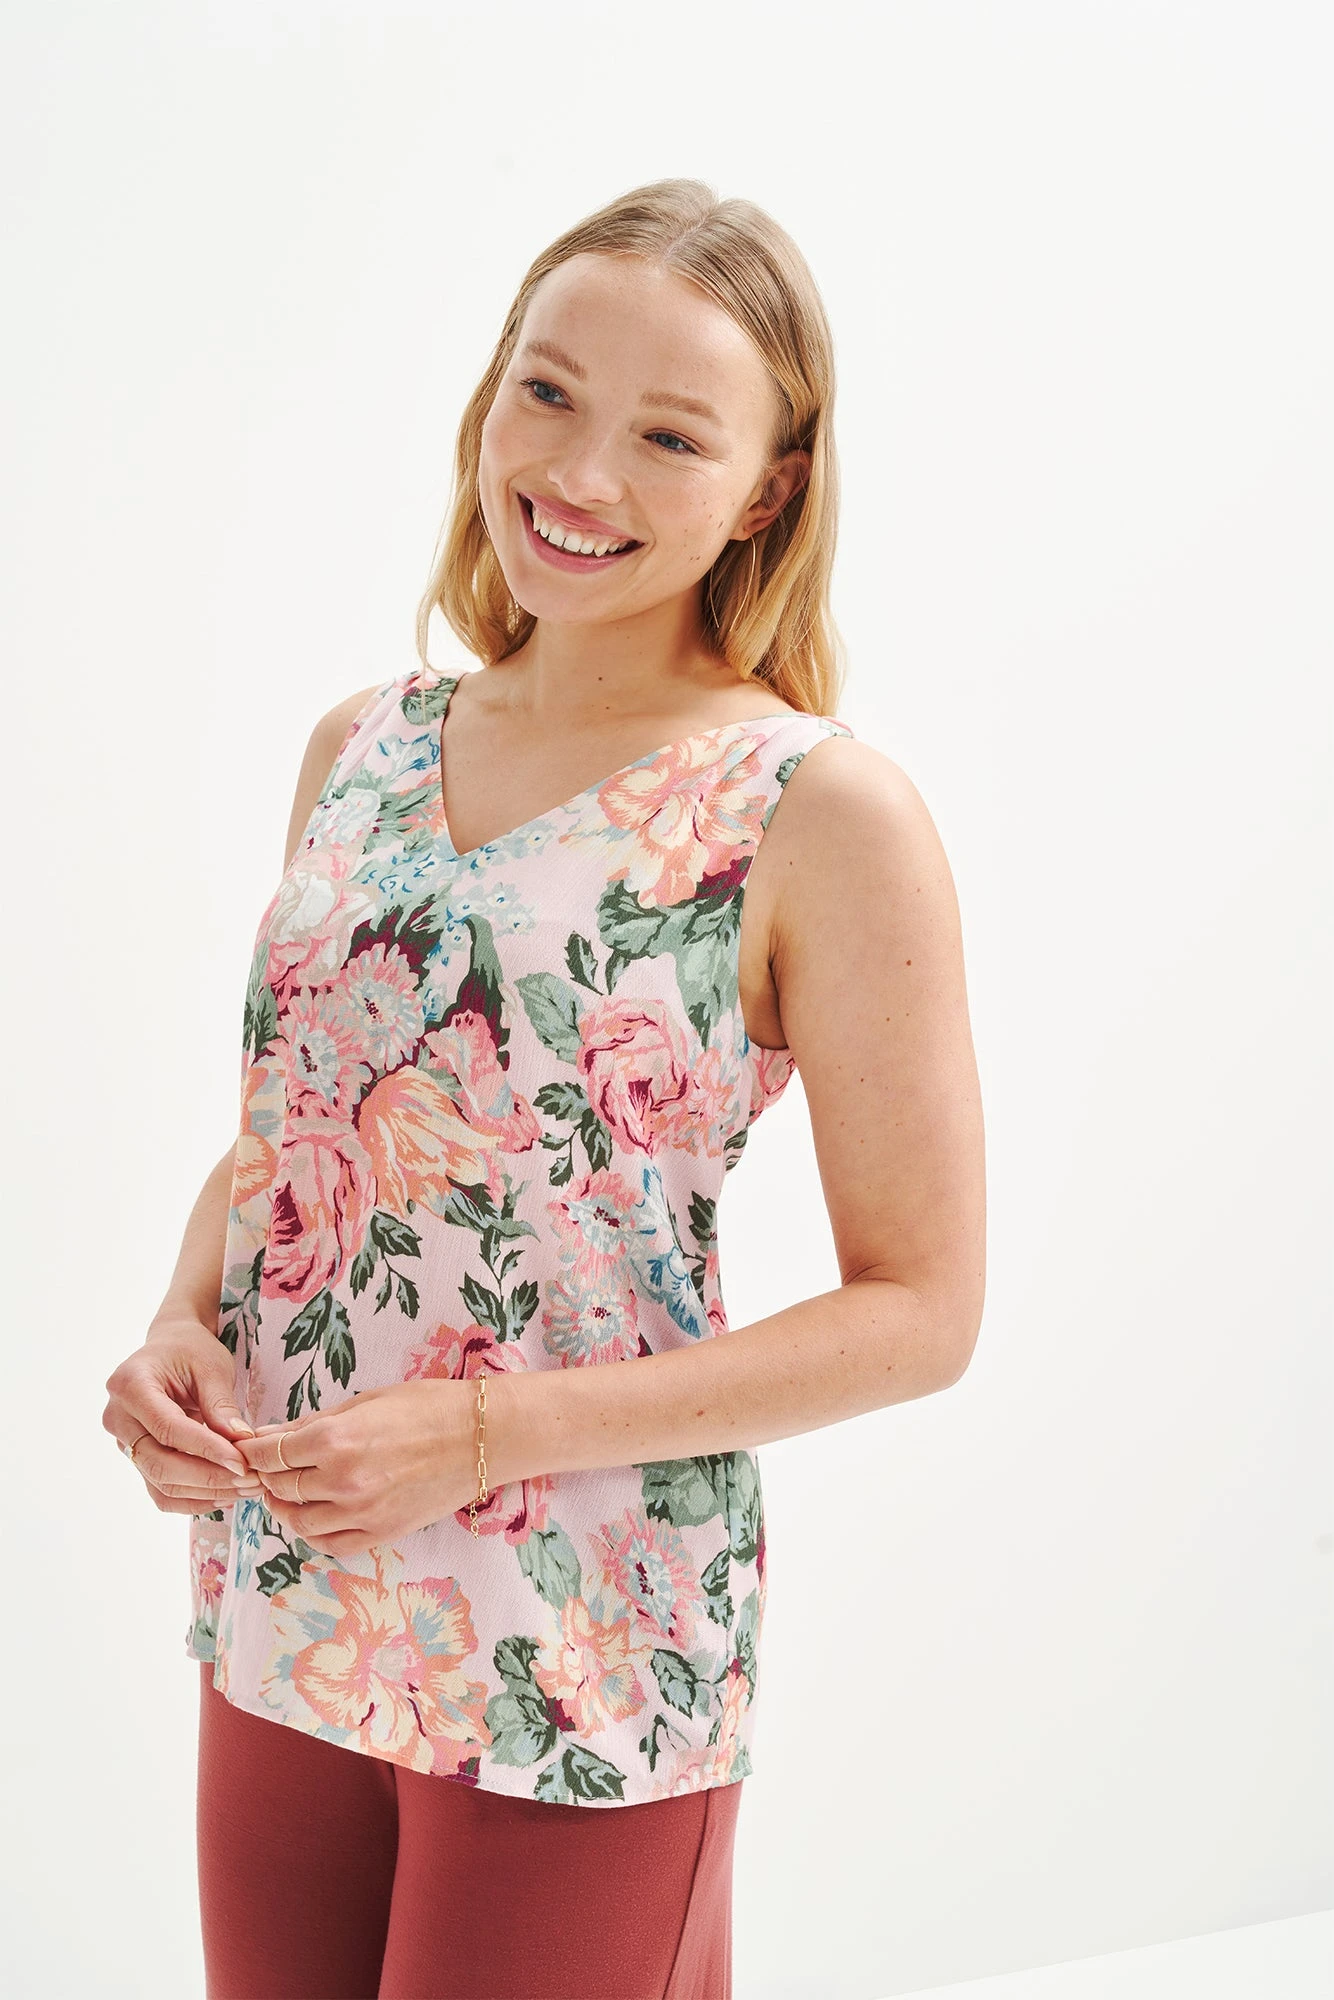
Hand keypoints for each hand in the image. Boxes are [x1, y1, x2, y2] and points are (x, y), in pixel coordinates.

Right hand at [103, 1317, 262, 1514]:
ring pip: (160, 1484)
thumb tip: (241, 1442)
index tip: (242, 1462)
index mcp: (130, 1385)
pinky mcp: (137, 1459)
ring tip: (246, 1489)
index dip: (206, 1449)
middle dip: (208, 1477)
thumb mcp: (211, 1366)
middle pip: (159, 1464)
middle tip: (250, 1480)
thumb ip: (221, 1404)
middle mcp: (118, 1418)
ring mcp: (124, 1442)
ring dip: (205, 1493)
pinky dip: (193, 1499)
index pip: (168, 1428)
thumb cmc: (190, 1350)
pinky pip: (161, 1491)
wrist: (170, 1347)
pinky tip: (226, 1494)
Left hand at [236, 1379, 480, 1557]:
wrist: (482, 1436)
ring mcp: (361, 1513)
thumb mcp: (364, 1401)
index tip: (247, 1449)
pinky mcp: (381, 1534)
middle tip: (265, 1468)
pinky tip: (315, 1514)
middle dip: (266, 1476)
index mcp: (334, 1440)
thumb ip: (313, 1424)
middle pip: (280, 1487)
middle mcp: (341, 1481)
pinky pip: (331, 1543)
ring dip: (285, 1506)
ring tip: (286, 1492)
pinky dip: (314, 1531)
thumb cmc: (426, 1406)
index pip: (270, 1454)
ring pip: (299, 1521)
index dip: (252, 1451)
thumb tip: (269, 1435)